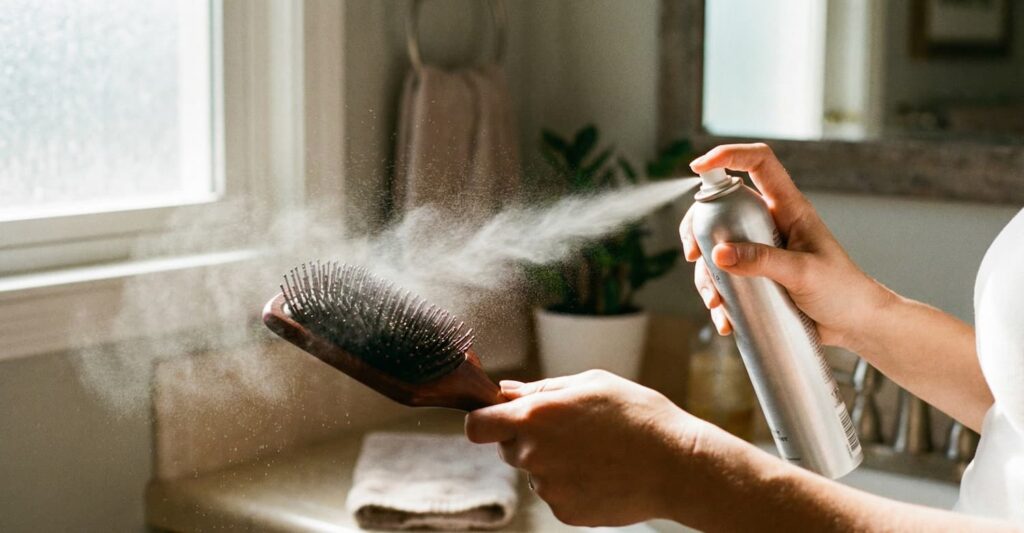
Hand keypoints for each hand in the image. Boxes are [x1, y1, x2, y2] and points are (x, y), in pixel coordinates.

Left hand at [465, 370, 713, 526]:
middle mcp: (534, 454)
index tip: (496, 418)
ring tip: (594, 451)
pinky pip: (555, 494)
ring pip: (534, 472)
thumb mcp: (591, 383)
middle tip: (567, 431)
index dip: (483, 421)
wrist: (677, 465)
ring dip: (552, 462)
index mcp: (534, 417)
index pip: (476, 426)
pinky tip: (600, 472)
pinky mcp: (565, 512)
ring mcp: (548, 487)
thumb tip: (507, 392)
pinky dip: (571, 485)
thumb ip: (542, 389)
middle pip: (507, 448)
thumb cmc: (638, 415)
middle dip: (526, 439)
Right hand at [681, 143, 891, 348]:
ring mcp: (760, 250)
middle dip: (699, 229)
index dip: (729, 155)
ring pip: (716, 249)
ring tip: (715, 303)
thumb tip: (717, 253)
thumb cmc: (843, 290)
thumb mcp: (803, 273)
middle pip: (722, 207)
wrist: (855, 324)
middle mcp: (770, 223)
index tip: (699, 167)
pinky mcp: (756, 277)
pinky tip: (724, 320)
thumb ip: (762, 261)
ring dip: (706, 275)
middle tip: (694, 254)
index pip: (759, 163)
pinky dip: (718, 299)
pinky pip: (725, 280)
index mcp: (788, 207)